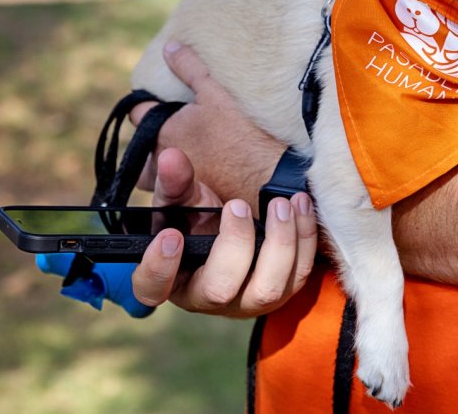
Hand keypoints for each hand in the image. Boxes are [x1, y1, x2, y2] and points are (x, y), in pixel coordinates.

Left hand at [130, 42, 285, 202]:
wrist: (268, 175)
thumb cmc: (241, 133)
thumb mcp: (215, 92)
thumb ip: (189, 68)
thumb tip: (169, 47)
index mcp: (162, 131)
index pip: (138, 112)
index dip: (146, 102)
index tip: (158, 98)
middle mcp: (163, 159)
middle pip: (140, 152)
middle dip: (148, 141)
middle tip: (170, 129)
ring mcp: (178, 182)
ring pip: (153, 176)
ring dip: (160, 165)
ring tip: (182, 153)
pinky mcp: (196, 196)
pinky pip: (176, 188)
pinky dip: (183, 178)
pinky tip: (203, 166)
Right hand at [131, 147, 317, 316]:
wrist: (234, 228)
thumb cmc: (198, 220)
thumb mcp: (182, 200)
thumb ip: (174, 182)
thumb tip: (171, 158)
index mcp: (172, 279)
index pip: (153, 288)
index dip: (159, 268)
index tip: (170, 236)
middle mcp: (209, 299)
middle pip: (220, 291)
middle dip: (234, 246)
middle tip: (237, 205)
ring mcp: (249, 300)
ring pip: (268, 290)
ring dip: (279, 244)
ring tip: (280, 203)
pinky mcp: (284, 291)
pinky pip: (300, 274)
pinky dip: (304, 238)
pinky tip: (300, 204)